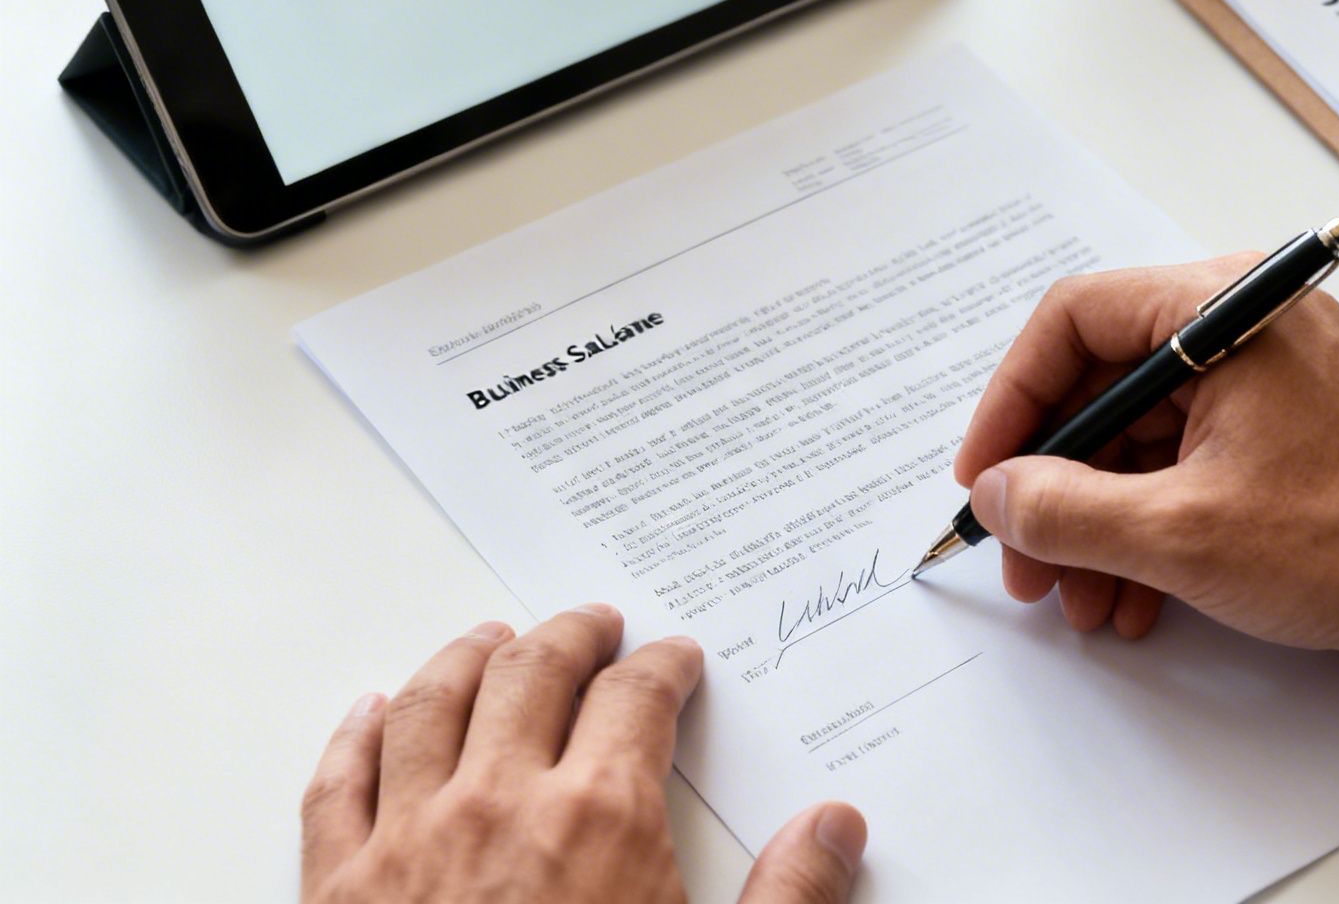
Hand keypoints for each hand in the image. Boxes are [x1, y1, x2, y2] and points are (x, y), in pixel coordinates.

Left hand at [302, 604, 866, 903]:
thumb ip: (788, 897)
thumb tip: (836, 826)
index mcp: (601, 818)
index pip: (637, 698)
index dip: (663, 666)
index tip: (674, 659)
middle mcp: (499, 804)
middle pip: (533, 674)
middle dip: (570, 636)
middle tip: (593, 624)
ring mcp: (409, 842)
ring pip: (432, 707)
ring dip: (466, 659)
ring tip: (489, 639)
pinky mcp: (340, 891)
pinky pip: (339, 786)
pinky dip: (354, 738)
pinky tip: (368, 714)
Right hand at [954, 256, 1338, 675]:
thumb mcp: (1181, 533)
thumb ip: (1066, 510)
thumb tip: (998, 494)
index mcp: (1223, 308)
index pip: (1073, 320)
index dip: (1012, 402)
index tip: (984, 474)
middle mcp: (1244, 324)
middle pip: (1102, 385)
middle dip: (1054, 484)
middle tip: (1025, 560)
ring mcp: (1266, 377)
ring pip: (1140, 435)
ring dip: (1097, 521)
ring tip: (1080, 600)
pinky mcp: (1282, 430)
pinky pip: (1185, 461)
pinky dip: (1149, 525)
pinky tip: (1131, 597)